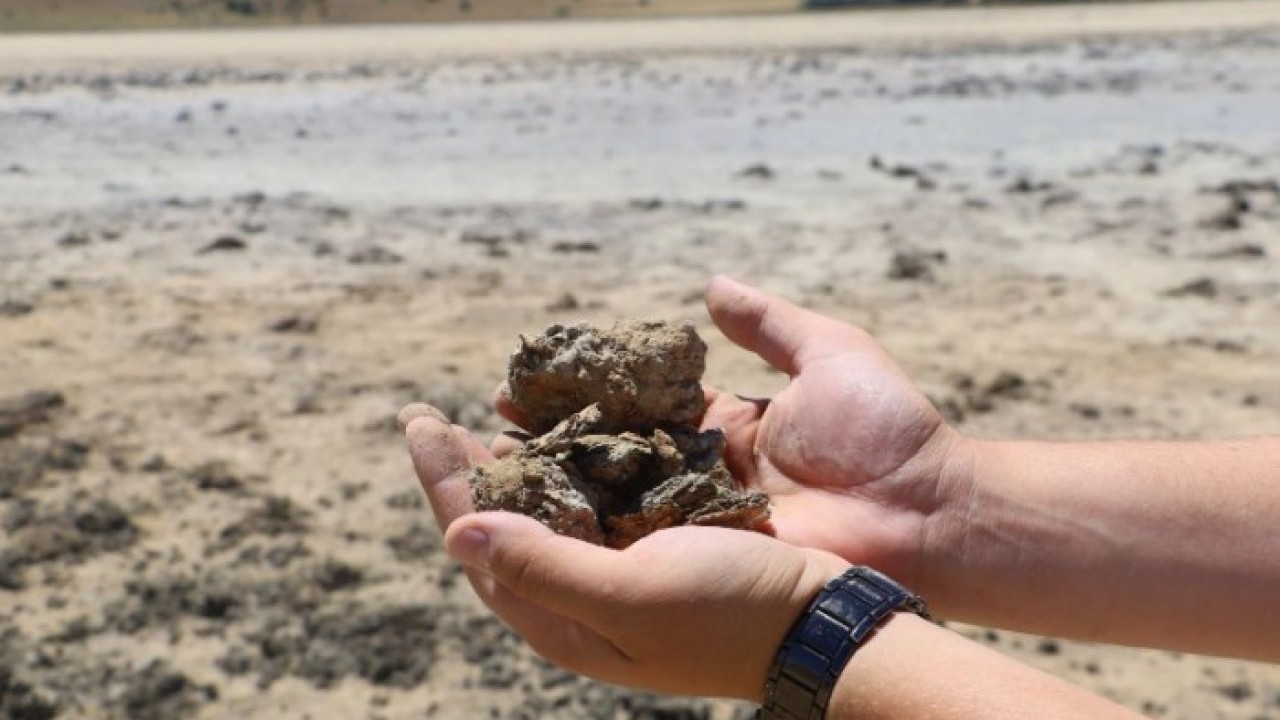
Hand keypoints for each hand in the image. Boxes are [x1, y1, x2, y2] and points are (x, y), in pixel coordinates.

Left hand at [399, 406, 847, 699]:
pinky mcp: (660, 541)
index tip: (418, 420)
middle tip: (432, 415)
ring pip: (550, 504)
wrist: (824, 623)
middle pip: (505, 523)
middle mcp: (584, 595)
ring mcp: (622, 568)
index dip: (444, 482)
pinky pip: (602, 491)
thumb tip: (457, 532)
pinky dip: (580, 453)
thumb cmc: (730, 614)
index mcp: (565, 620)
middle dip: (465, 469)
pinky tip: (573, 421)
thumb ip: (542, 565)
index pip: (480, 544)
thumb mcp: (631, 596)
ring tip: (491, 411)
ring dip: (519, 456)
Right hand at [492, 276, 964, 591]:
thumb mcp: (830, 355)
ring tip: (479, 462)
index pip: (631, 404)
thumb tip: (711, 286)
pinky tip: (526, 514)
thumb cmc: (887, 432)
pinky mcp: (709, 554)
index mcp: (725, 424)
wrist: (927, 511)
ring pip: (609, 499)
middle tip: (480, 420)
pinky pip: (638, 542)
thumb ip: (768, 323)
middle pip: (607, 452)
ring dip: (547, 483)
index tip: (521, 378)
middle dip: (545, 438)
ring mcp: (701, 517)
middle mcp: (701, 472)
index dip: (579, 392)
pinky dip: (585, 529)